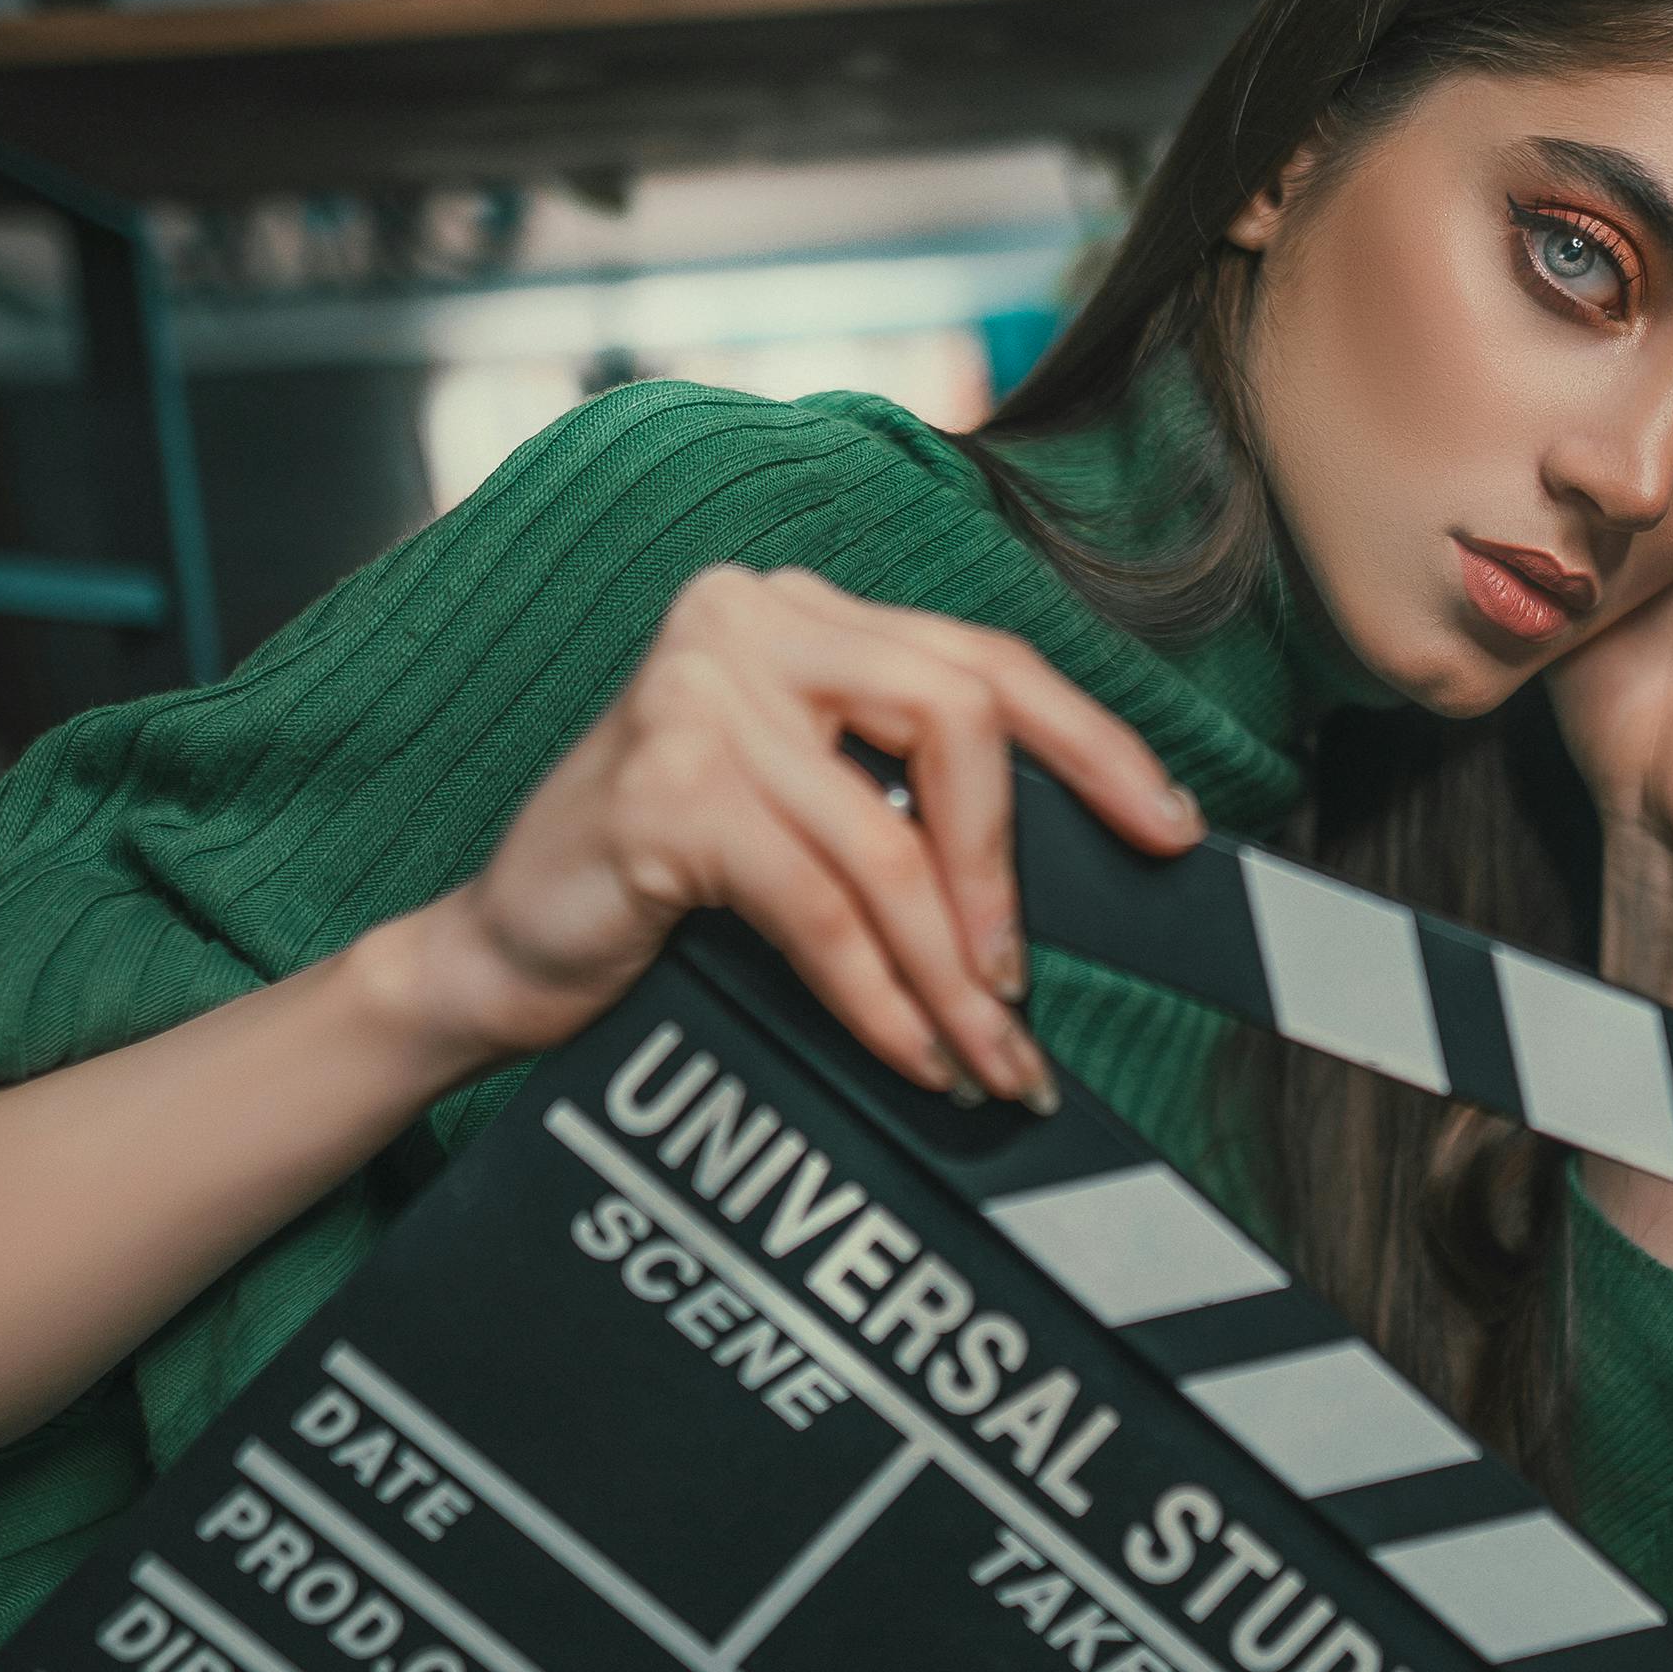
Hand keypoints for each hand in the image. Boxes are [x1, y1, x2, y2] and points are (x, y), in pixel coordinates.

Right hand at [367, 565, 1203, 1099]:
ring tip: (987, 1061)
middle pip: (955, 719)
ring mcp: (695, 694)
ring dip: (948, 972)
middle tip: (1024, 991)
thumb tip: (1079, 861)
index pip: (981, 660)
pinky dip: (877, 995)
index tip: (1170, 829)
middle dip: (1008, 871)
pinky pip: (817, 907)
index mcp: (801, 611)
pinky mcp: (661, 790)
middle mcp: (746, 619)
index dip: (1092, 745)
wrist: (502, 950)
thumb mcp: (803, 812)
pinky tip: (910, 1050)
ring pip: (885, 844)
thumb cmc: (667, 885)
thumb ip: (904, 797)